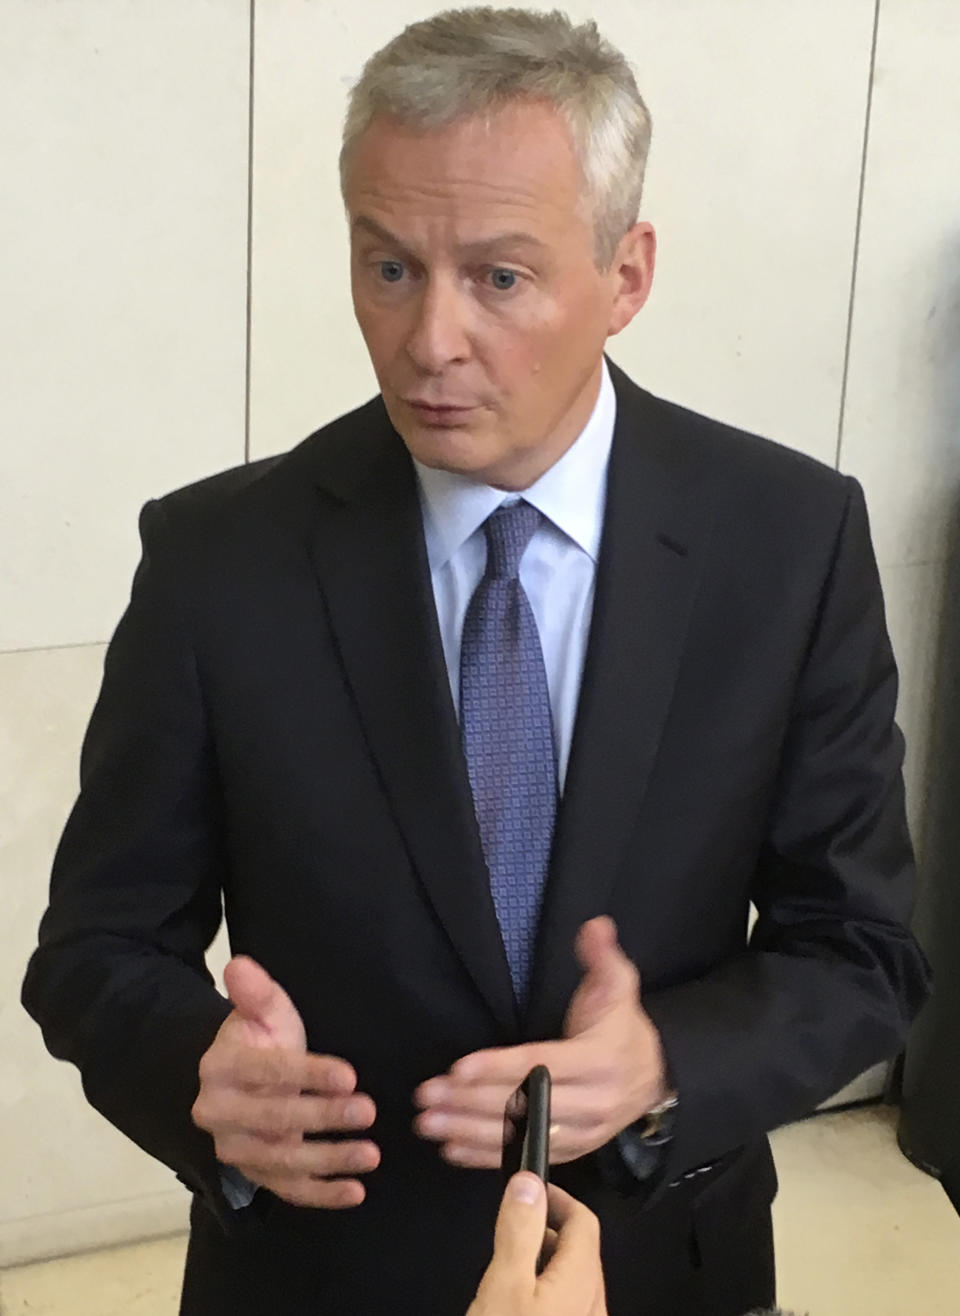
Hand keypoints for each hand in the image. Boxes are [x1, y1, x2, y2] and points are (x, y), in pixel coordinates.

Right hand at [191, 955, 379, 1207]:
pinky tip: (356, 1191)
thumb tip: (239, 964)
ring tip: (372, 1153)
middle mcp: (218, 1114)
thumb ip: (256, 992)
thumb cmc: (262, 1039)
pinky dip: (322, 1195)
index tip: (350, 1075)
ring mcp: (235, 1150)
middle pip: (273, 1119)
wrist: (244, 1077)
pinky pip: (288, 1190)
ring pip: (282, 1161)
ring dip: (329, 1159)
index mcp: (219, 1069)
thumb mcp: (264, 1011)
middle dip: (322, 1116)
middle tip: (368, 1110)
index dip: (308, 1074)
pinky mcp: (256, 1176)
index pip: (266, 1072)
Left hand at [414, 917, 667, 1167]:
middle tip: (426, 1096)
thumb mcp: (619, 985)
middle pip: (525, 1106)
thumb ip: (602, 956)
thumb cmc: (622, 1026)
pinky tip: (451, 1148)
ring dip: (469, 1132)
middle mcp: (592, 1104)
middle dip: (470, 1102)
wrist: (656, 1076)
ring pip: (521, 1136)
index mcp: (600, 1061)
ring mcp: (582, 1134)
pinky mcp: (571, 1152)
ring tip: (428, 1123)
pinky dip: (487, 1157)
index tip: (457, 1068)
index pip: (542, 1066)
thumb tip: (595, 926)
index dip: (499, 1068)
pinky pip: (527, 1156)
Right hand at [467, 1173, 606, 1315]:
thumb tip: (528, 1183)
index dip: (556, 1198)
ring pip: (572, 1278)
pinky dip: (547, 1290)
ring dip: (545, 1262)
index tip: (529, 1190)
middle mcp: (593, 1302)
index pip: (583, 1219)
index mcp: (581, 1279)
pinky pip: (568, 1304)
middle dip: (547, 1230)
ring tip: (510, 1267)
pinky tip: (520, 1303)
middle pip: (579, 1249)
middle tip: (512, 1228)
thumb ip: (518, 1231)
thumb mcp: (505, 1283)